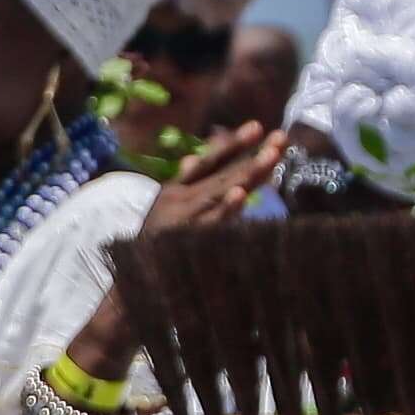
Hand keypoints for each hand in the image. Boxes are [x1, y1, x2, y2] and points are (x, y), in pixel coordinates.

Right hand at [57, 124, 285, 384]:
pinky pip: (212, 225)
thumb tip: (195, 156)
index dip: (232, 144)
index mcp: (174, 191)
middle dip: (254, 155)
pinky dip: (225, 209)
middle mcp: (178, 200)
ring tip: (272, 156)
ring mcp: (183, 221)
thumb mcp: (163, 211)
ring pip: (222, 193)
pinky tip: (241, 196)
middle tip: (282, 137)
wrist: (131, 289)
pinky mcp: (187, 243)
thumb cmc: (150, 251)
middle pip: (222, 173)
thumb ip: (183, 185)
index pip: (208, 162)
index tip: (258, 126)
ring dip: (248, 174)